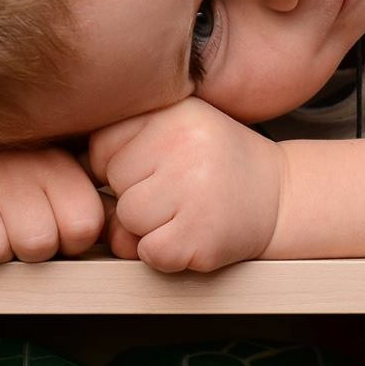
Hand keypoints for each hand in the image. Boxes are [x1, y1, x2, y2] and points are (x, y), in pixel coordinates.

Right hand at [0, 147, 106, 264]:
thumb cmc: (22, 195)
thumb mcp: (66, 194)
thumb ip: (105, 215)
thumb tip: (138, 241)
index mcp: (56, 166)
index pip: (82, 229)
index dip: (70, 243)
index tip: (55, 227)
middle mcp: (13, 167)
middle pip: (38, 245)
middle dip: (29, 251)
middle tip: (15, 229)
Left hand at [88, 98, 286, 272]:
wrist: (280, 196)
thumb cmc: (216, 167)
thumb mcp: (175, 133)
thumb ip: (124, 146)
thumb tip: (84, 196)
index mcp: (174, 112)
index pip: (103, 145)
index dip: (124, 165)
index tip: (161, 166)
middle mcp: (184, 144)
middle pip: (114, 183)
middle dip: (138, 195)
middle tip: (181, 190)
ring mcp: (193, 189)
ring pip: (128, 220)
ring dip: (151, 226)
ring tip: (188, 211)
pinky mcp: (199, 234)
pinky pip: (149, 253)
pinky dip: (167, 253)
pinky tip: (195, 233)